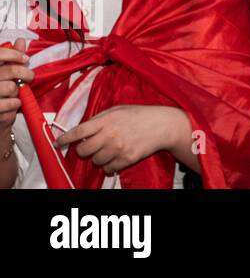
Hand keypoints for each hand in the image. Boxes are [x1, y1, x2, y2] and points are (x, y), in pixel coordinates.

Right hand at [0, 40, 32, 132]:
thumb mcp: (3, 74)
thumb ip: (11, 58)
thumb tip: (20, 41)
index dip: (14, 54)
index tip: (25, 59)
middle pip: (11, 71)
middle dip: (25, 74)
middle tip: (29, 78)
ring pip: (12, 88)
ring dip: (18, 93)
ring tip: (14, 95)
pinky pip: (11, 103)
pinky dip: (15, 104)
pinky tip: (12, 104)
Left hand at [57, 105, 191, 176]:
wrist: (164, 125)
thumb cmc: (140, 115)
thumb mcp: (118, 109)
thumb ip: (99, 119)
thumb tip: (82, 130)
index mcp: (107, 120)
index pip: (79, 131)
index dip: (65, 139)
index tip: (57, 144)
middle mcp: (111, 135)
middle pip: (83, 151)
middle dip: (84, 150)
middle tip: (91, 146)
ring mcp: (118, 148)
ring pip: (95, 161)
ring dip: (98, 157)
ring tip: (109, 150)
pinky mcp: (127, 159)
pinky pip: (108, 169)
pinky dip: (109, 165)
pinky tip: (115, 157)